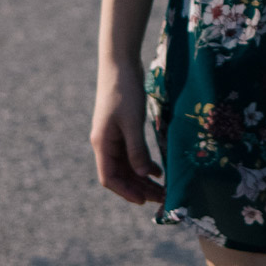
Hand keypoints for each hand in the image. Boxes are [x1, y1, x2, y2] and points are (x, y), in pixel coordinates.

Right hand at [91, 62, 164, 204]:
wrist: (120, 63)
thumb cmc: (124, 91)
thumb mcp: (132, 122)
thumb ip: (137, 149)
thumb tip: (142, 175)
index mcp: (103, 144)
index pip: (110, 177)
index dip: (126, 191)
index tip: (144, 201)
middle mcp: (106, 143)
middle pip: (121, 174)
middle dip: (139, 188)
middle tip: (162, 198)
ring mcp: (114, 136)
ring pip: (128, 165)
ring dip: (143, 178)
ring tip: (163, 188)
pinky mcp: (124, 128)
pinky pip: (132, 153)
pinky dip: (144, 163)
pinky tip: (157, 170)